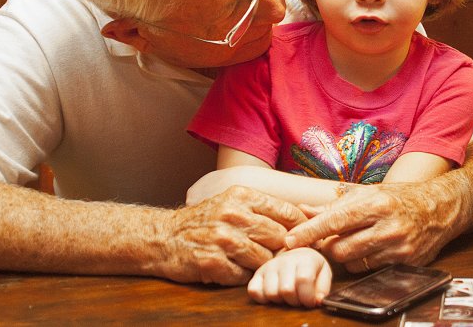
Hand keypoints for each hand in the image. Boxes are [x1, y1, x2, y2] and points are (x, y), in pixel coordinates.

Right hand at [159, 186, 305, 284]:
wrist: (164, 237)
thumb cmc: (205, 220)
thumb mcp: (232, 202)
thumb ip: (263, 208)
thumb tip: (302, 217)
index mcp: (242, 196)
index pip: (287, 212)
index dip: (302, 227)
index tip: (308, 237)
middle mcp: (233, 214)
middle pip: (278, 237)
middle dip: (283, 249)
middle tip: (283, 255)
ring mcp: (222, 239)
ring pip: (263, 258)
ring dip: (263, 264)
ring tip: (255, 262)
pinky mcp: (211, 262)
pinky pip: (242, 275)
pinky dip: (243, 275)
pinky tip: (235, 269)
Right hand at [247, 248, 332, 307]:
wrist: (294, 254)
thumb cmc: (310, 267)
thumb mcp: (323, 274)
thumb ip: (323, 288)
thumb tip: (318, 301)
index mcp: (305, 258)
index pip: (303, 280)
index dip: (307, 297)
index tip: (309, 302)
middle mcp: (285, 260)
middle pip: (286, 290)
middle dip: (295, 301)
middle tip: (299, 298)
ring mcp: (269, 266)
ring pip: (271, 293)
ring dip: (280, 300)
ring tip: (288, 295)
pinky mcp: (257, 273)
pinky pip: (254, 291)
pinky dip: (263, 298)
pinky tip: (274, 294)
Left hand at [285, 182, 455, 271]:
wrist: (440, 208)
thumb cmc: (399, 198)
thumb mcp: (368, 193)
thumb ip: (334, 205)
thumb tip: (303, 209)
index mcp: (375, 203)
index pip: (334, 221)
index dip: (309, 232)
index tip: (289, 239)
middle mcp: (387, 226)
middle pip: (340, 249)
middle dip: (329, 247)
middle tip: (329, 240)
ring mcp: (398, 247)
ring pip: (354, 263)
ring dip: (347, 256)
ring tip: (354, 241)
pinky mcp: (407, 262)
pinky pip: (372, 270)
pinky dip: (365, 262)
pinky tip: (371, 249)